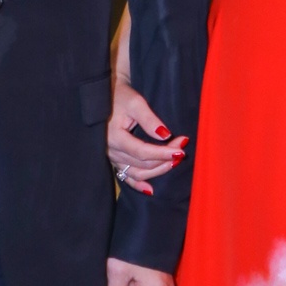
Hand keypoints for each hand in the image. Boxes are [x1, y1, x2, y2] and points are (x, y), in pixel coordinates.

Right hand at [106, 78, 186, 196]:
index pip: (142, 152)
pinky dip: (138, 184)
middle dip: (164, 159)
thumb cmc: (119, 96)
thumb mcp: (135, 102)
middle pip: (142, 164)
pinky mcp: (113, 159)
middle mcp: (111, 151)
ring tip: (173, 162)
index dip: (163, 153)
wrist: (104, 95)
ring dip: (157, 171)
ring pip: (136, 173)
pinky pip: (125, 176)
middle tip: (181, 149)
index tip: (181, 149)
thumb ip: (149, 120)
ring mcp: (111, 157)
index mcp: (114, 137)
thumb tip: (165, 135)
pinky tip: (150, 190)